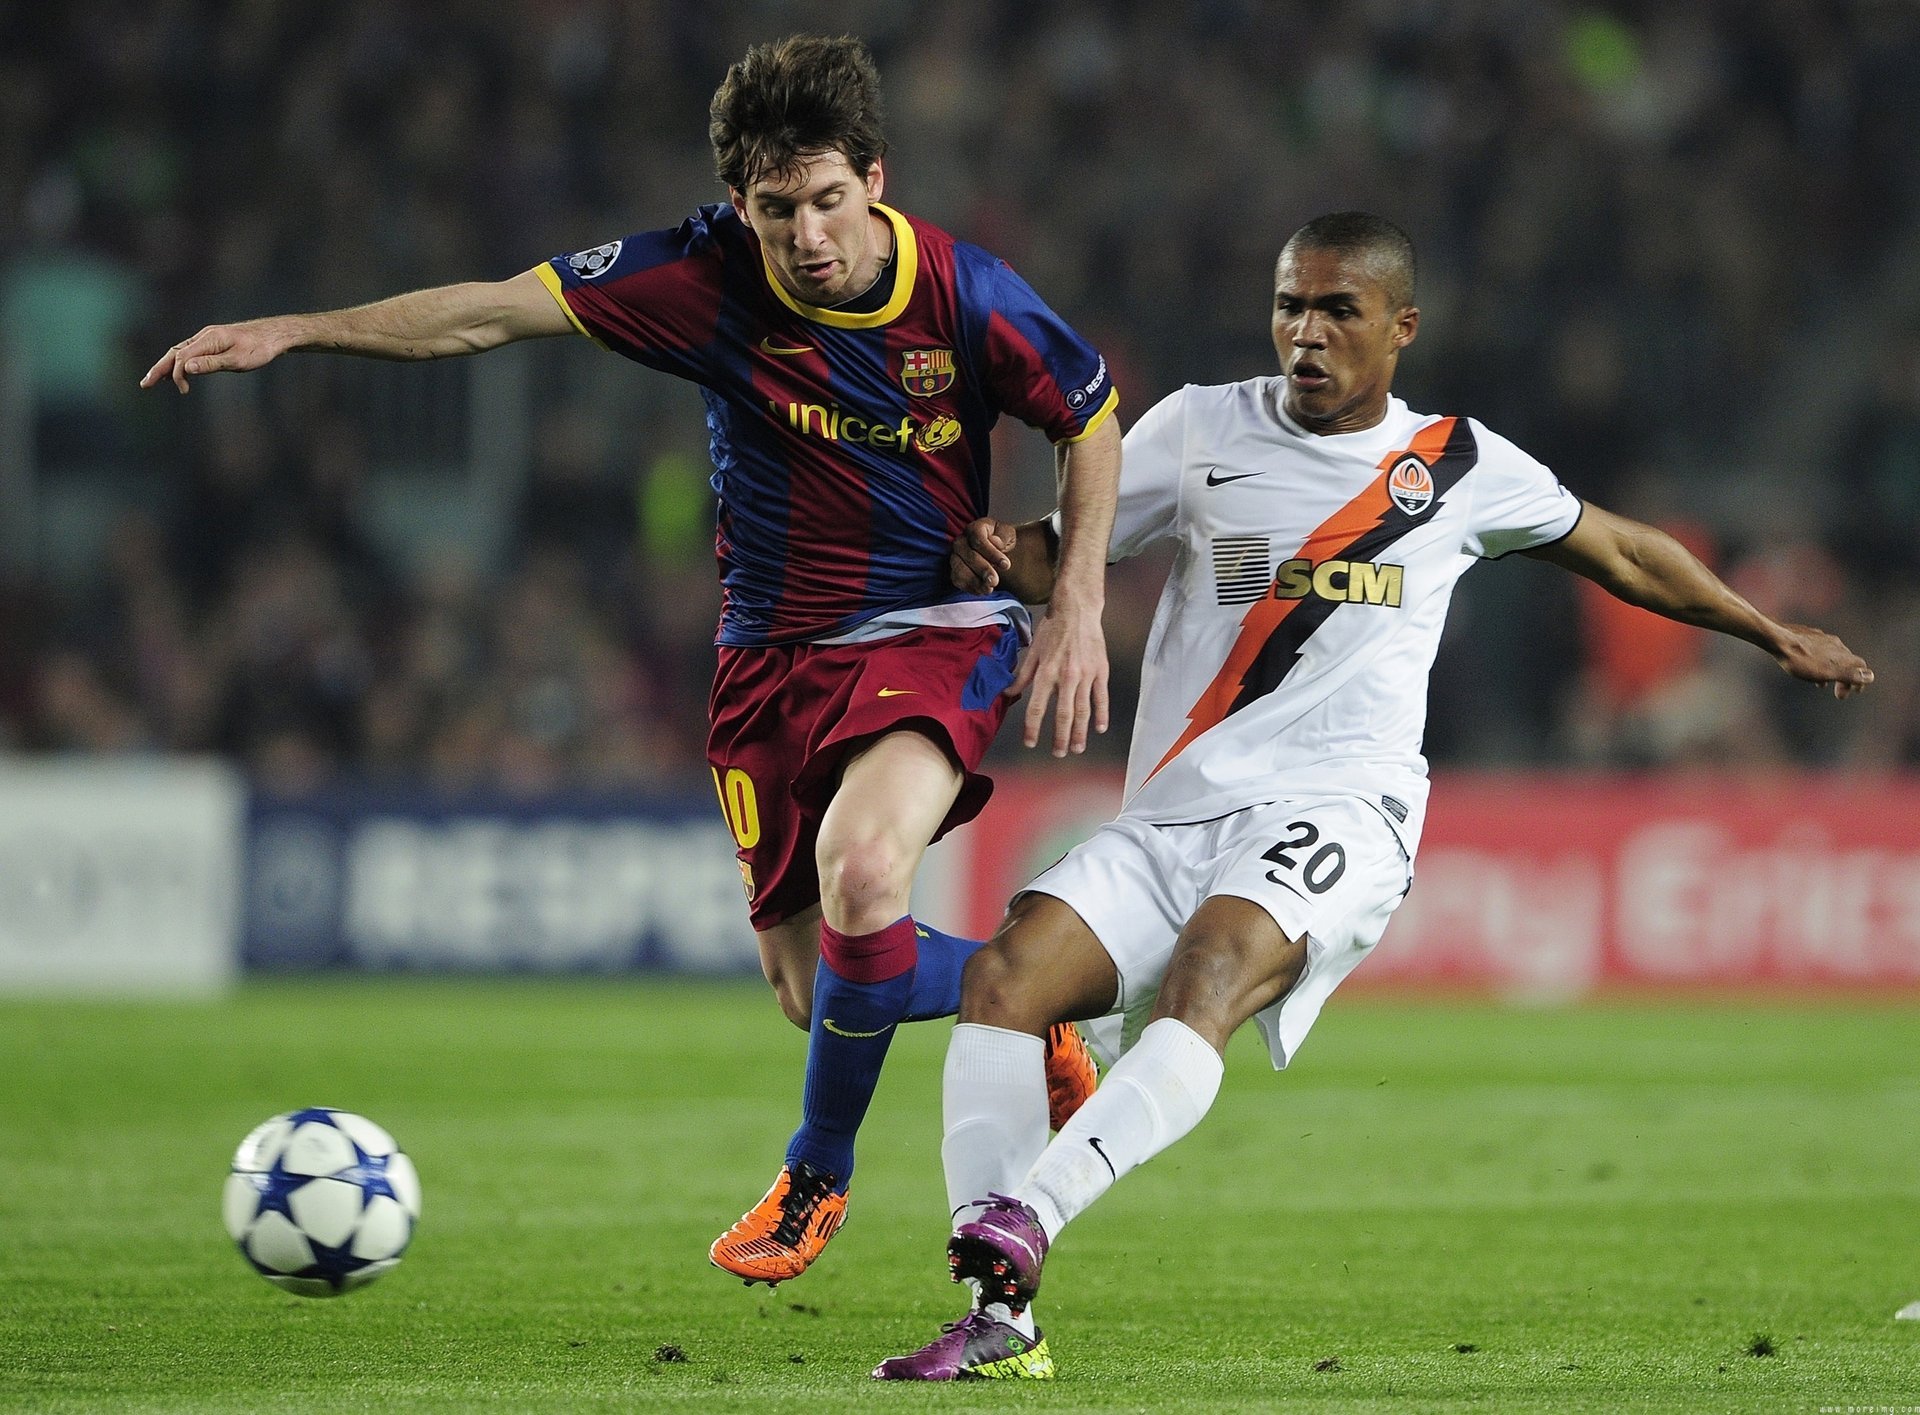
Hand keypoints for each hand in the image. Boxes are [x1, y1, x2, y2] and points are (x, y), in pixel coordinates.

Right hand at [140, 321, 286, 392]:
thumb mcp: (237, 360)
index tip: (183, 390)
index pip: (182, 357)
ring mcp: (207, 338)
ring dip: (166, 366)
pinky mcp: (212, 343)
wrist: (273, 336)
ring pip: (180, 352)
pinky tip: (176, 372)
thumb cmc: (258, 349)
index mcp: (208, 339)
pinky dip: (179, 362)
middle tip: (144, 384)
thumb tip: (186, 368)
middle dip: (159, 369)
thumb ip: (211, 364)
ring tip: (154, 379)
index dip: (178, 374)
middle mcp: (204, 336)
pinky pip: (189, 352)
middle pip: (174, 352)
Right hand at [950, 518, 1015, 592]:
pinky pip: (957, 580)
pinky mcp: (954, 570)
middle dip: (982, 569)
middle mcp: (961, 541)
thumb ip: (1004, 536)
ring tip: (989, 589)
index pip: (979, 540)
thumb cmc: (1002, 540)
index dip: (992, 553)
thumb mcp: (1008, 535)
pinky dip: (969, 587)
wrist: (997, 550)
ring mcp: (955, 556)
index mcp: (975, 528)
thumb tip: (995, 542)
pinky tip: (982, 590)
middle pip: (968, 555)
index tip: (1006, 565)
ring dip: (974, 581)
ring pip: (959, 569)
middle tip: (994, 581)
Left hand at [1011, 595, 1108, 755]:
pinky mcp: (1100, 671)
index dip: (1033, 728)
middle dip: (1060, 737)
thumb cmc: (1052, 629)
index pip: (1037, 708)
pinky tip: (1099, 728)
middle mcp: (1066, 677)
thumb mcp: (1033, 651)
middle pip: (1063, 715)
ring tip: (1077, 748)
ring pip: (1083, 710)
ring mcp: (1086, 675)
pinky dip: (1101, 714)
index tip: (1030, 742)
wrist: (1078, 609)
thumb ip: (1023, 676)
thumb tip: (1009, 694)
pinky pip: (1101, 697)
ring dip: (1080, 732)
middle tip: (1058, 753)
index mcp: (1046, 672)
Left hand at [1774, 624, 1873, 698]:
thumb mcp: (1826, 672)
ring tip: (1822, 685)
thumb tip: (1871, 677)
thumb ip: (1848, 675)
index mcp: (1841, 654)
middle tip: (1839, 695)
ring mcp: (1822, 639)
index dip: (1860, 680)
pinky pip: (1819, 652)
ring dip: (1832, 672)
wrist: (1778, 639)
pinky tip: (1808, 669)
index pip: (1860, 666)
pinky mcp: (1808, 636)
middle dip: (1845, 680)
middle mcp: (1836, 644)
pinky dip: (1820, 664)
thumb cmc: (1800, 660)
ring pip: (1833, 657)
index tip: (1855, 692)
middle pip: (1848, 662)